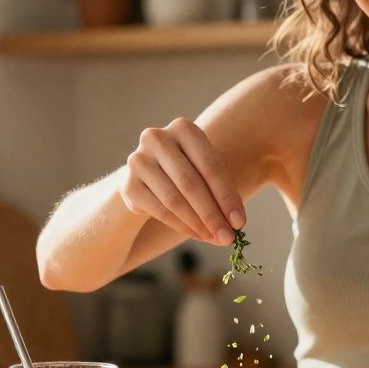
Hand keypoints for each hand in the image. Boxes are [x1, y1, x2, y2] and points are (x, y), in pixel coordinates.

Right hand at [119, 117, 245, 245]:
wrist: (149, 175)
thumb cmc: (187, 170)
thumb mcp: (206, 172)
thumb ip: (221, 192)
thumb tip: (236, 223)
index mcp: (183, 128)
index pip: (210, 166)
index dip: (227, 197)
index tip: (240, 223)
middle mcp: (157, 139)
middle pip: (190, 183)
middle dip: (212, 214)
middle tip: (228, 238)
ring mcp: (138, 160)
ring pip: (174, 200)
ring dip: (198, 224)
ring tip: (214, 238)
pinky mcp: (128, 184)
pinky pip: (159, 211)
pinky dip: (181, 226)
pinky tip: (196, 235)